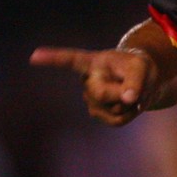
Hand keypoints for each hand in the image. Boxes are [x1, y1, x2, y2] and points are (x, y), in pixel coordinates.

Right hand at [30, 46, 155, 126]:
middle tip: (135, 85)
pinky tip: (129, 105)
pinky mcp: (98, 113)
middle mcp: (87, 80)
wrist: (142, 80)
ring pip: (114, 109)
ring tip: (132, 92)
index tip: (34, 56)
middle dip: (122, 92)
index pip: (70, 60)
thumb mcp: (142, 67)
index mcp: (93, 62)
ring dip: (131, 104)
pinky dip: (130, 114)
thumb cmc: (139, 67)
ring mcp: (90, 99)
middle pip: (101, 93)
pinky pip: (117, 120)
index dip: (52, 59)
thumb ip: (136, 81)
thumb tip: (127, 99)